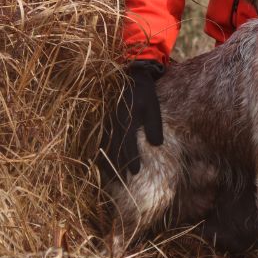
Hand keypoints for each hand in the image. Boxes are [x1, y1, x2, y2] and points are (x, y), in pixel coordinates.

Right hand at [101, 59, 163, 176]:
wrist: (130, 75)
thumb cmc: (144, 93)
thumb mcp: (153, 106)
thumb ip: (155, 126)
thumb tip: (156, 145)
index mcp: (127, 119)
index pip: (128, 145)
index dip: (131, 160)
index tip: (134, 173)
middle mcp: (114, 122)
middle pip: (113, 150)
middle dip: (116, 167)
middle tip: (119, 182)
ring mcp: (106, 121)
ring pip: (104, 147)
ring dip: (106, 163)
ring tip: (110, 178)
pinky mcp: (104, 120)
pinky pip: (100, 140)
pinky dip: (100, 153)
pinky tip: (101, 163)